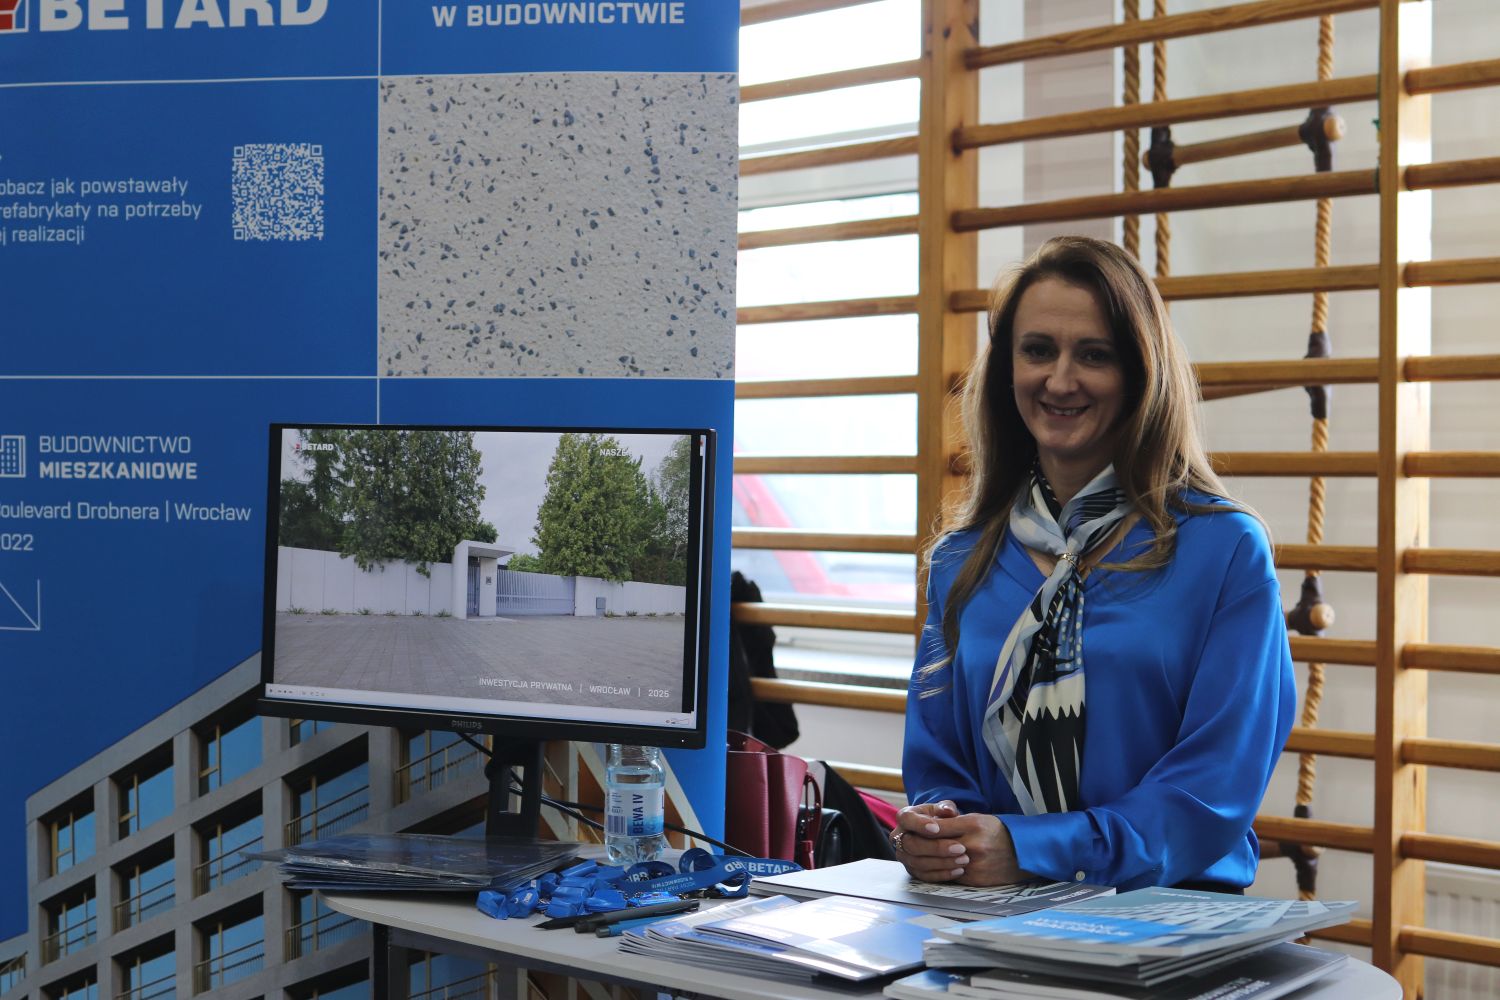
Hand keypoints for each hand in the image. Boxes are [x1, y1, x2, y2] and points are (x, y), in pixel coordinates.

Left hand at [892, 801, 1030, 886]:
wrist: (1025, 852)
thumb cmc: (999, 832)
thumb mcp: (978, 819)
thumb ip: (953, 822)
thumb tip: (927, 824)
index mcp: (972, 824)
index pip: (936, 826)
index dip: (920, 828)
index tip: (911, 829)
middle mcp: (972, 844)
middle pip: (933, 846)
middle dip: (917, 845)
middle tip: (908, 844)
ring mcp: (974, 864)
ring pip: (939, 864)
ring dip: (927, 860)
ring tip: (918, 856)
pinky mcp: (976, 880)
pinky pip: (951, 877)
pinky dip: (942, 872)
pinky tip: (936, 868)